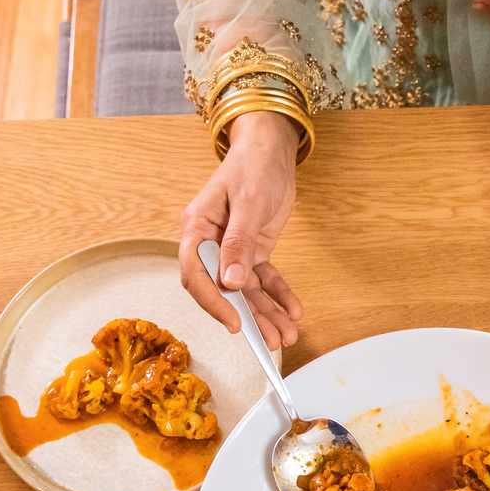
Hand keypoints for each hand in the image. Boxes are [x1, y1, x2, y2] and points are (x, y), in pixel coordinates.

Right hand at [178, 111, 303, 348]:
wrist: (272, 148)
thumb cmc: (253, 165)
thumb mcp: (249, 201)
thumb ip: (239, 242)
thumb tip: (230, 283)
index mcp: (197, 228)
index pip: (195, 273)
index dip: (212, 302)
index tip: (234, 323)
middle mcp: (211, 243)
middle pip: (224, 289)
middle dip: (248, 317)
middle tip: (270, 341)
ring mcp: (232, 249)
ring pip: (246, 289)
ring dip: (266, 313)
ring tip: (286, 336)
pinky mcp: (253, 250)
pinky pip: (264, 278)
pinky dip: (279, 295)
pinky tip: (293, 311)